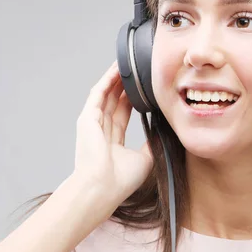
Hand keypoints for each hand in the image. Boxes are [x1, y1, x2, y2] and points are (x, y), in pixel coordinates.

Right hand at [73, 60, 153, 207]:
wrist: (102, 187)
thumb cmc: (120, 180)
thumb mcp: (145, 159)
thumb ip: (152, 143)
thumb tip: (164, 131)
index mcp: (112, 142)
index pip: (123, 114)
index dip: (132, 100)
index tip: (144, 89)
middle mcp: (101, 131)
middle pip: (114, 101)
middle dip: (125, 85)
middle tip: (138, 71)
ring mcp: (92, 123)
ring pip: (106, 94)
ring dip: (116, 79)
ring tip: (128, 63)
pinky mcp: (87, 118)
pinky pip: (99, 93)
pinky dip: (108, 80)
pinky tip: (117, 69)